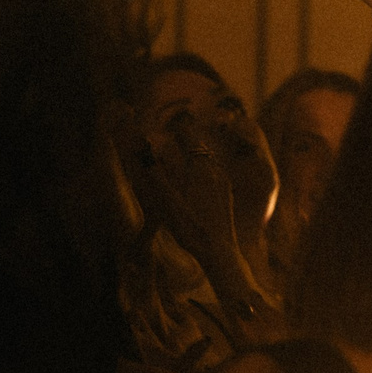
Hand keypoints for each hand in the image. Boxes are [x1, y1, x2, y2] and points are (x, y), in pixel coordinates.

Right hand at [136, 119, 242, 271]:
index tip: (172, 121)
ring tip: (186, 151)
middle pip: (201, 149)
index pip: (190, 139)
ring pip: (211, 162)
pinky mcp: (227, 197)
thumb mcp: (165, 199)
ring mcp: (224, 185)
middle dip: (189, 140)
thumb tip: (144, 145)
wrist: (218, 251)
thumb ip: (154, 171)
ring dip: (198, 154)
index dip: (180, 129)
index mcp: (201, 170)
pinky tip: (200, 177)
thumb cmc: (189, 226)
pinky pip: (216, 174)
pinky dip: (204, 167)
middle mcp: (216, 173)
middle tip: (178, 132)